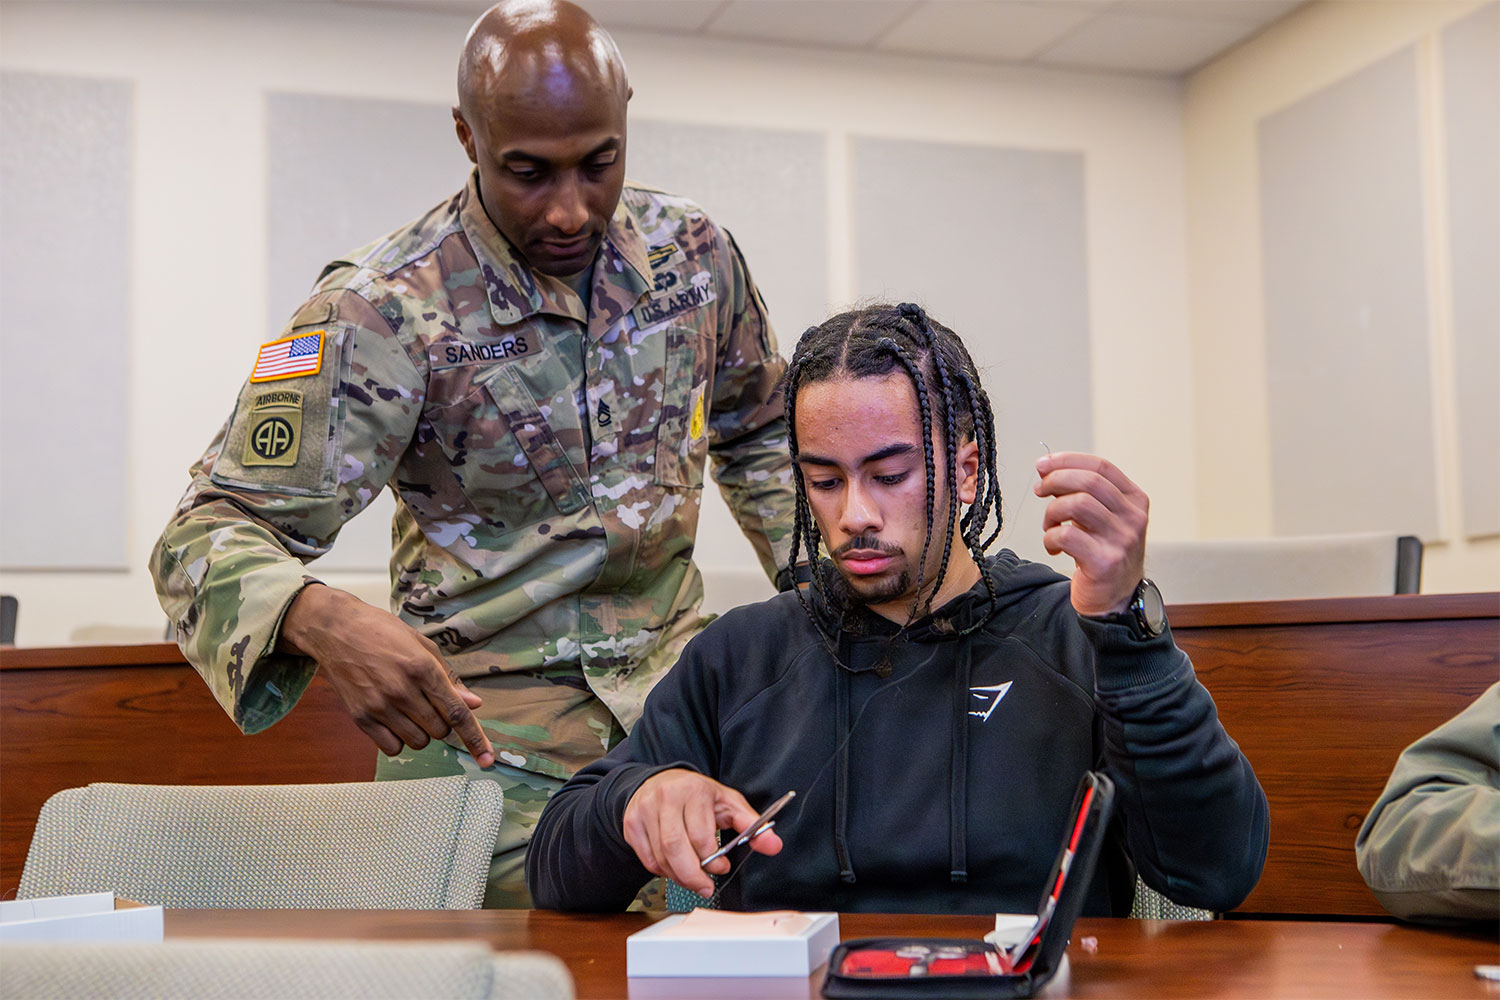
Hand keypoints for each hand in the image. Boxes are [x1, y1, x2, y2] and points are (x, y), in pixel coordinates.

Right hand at [278, 584, 493, 765]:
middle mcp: (402, 691)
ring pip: (418, 742)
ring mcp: (380, 706)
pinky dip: (400, 739)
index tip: (487, 760)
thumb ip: (449, 679)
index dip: (476, 739)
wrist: (337, 630)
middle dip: (443, 722)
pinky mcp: (361, 718)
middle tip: (429, 703)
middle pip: (440, 731)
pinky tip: (394, 719)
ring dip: (422, 731)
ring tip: (409, 708)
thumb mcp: (423, 646)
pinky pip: (392, 748)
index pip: (457, 713)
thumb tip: (474, 704)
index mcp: (423, 669)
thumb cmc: (384, 633)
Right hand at [623, 770, 783, 897]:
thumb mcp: (729, 803)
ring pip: (660, 858)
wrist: (660, 782)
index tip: (722, 866)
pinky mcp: (632, 825)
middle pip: (675, 849)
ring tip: (693, 879)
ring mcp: (644, 811)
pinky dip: (663, 871)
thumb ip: (752, 825)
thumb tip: (774, 845)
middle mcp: (665, 798)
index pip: (700, 836)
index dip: (713, 860)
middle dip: (693, 876)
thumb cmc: (698, 795)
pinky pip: (647, 860)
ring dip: (680, 877)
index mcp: (693, 791)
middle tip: (706, 887)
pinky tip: (675, 867)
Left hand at [1034, 452, 1148, 615]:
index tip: (1043, 465)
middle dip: (1056, 480)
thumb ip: (1081, 493)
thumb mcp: (1101, 517)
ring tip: (1049, 525)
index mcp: (1134, 500)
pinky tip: (1053, 546)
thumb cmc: (1104, 553)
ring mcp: (1122, 540)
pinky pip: (1067, 535)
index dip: (1068, 460)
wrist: (1116, 598)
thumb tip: (1047, 470)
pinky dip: (1050, 537)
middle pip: (1089, 481)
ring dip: (1052, 511)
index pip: (1101, 466)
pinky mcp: (1105, 562)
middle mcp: (1133, 518)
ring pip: (1077, 504)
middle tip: (1040, 490)